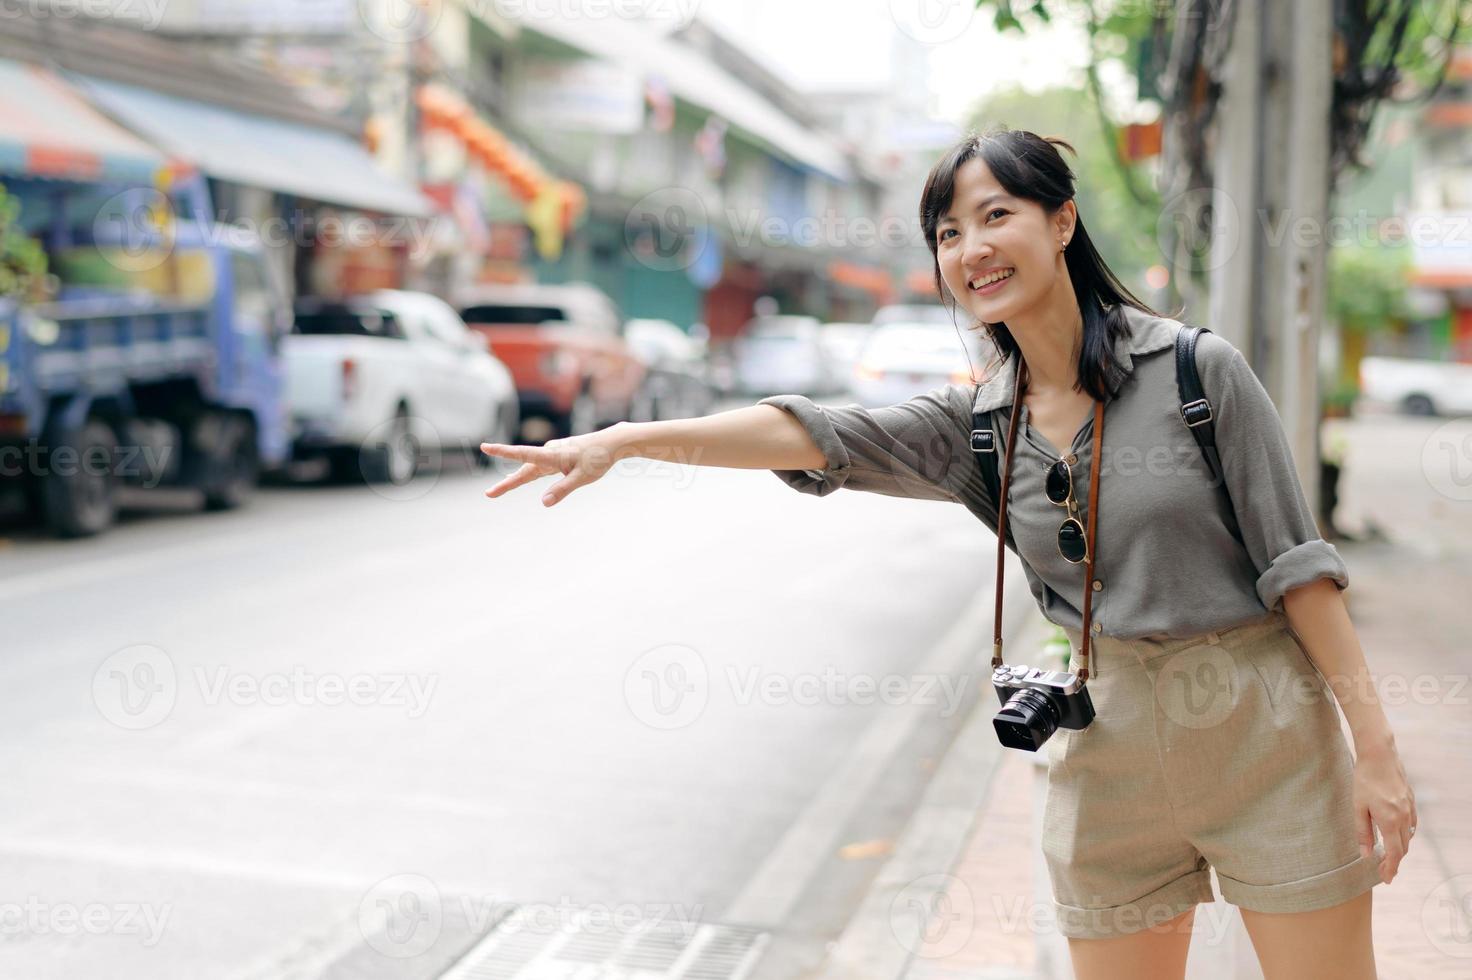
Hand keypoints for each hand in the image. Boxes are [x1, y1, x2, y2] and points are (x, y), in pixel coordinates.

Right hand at [480, 425, 630, 506]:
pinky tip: (516, 480)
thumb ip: (563, 490)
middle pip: (523, 470)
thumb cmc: (599, 459)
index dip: (503, 452)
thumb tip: (544, 503)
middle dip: (506, 483)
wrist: (612, 443)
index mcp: (553, 455)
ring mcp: (552, 454)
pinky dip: (526, 475)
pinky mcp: (556, 457)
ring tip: (495, 491)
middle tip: (489, 494)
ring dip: (514, 480)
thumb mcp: (583, 478)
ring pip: (529, 470)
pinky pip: (537, 468)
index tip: (485, 446)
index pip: (523, 454)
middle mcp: (549, 452)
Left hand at [1352, 740, 1416, 882]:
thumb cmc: (1364, 779)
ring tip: (1389, 857)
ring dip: (1400, 849)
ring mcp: (1410, 809)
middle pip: (1403, 848)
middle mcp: (1403, 817)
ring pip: (1408, 837)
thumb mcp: (1358, 807)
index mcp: (1389, 821)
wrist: (1379, 755)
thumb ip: (1362, 832)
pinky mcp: (1411, 801)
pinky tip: (1398, 836)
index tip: (1386, 879)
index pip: (1394, 853)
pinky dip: (1406, 835)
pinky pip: (1412, 824)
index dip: (1390, 868)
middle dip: (1394, 862)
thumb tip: (1366, 855)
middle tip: (1383, 872)